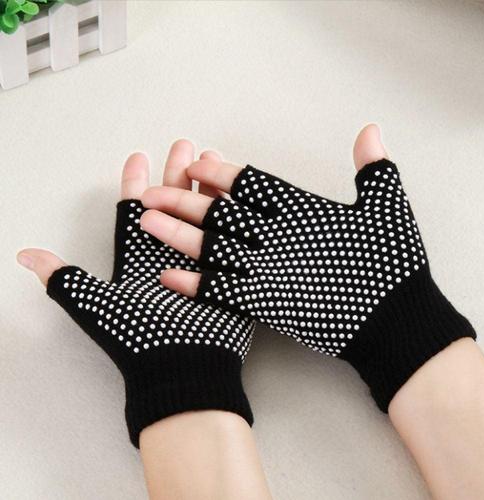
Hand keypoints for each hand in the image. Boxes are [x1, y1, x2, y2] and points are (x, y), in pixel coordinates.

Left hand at [17, 141, 254, 446]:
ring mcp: (200, 264)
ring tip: (211, 158)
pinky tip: (238, 192)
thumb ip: (64, 278)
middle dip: (176, 174)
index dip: (135, 184)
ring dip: (206, 187)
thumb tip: (24, 254)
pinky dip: (233, 214)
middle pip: (172, 206)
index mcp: (139, 260)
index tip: (137, 158)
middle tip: (183, 146)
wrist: (181, 369)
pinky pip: (229, 238)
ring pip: (202, 215)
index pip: (135, 213)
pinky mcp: (226, 274)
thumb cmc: (138, 340)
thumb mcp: (95, 306)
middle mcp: (168, 257)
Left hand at [139, 125, 475, 410]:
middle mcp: (277, 235)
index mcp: (302, 208)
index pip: (251, 183)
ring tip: (147, 223)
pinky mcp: (265, 304)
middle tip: (151, 193)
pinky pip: (221, 291)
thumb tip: (370, 130)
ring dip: (176, 235)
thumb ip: (373, 168)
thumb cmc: (394, 265)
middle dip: (183, 200)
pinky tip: (167, 276)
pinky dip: (194, 284)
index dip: (220, 173)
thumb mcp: (387, 208)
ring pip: (213, 248)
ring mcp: (267, 270)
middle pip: (220, 212)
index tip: (194, 164)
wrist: (394, 323)